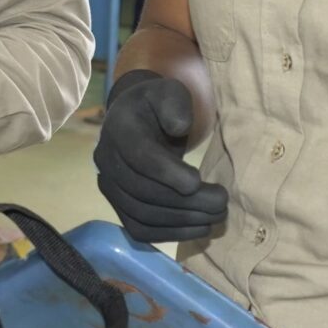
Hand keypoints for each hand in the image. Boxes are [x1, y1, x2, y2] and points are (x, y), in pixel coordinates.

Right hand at [94, 70, 225, 240]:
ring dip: (183, 221)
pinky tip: (199, 229)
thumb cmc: (160, 107)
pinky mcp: (118, 206)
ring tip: (216, 217)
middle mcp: (105, 159)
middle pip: (143, 191)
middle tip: (222, 203)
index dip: (168, 173)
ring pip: (142, 214)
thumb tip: (178, 127)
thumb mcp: (171, 93)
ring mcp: (108, 186)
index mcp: (119, 127)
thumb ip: (176, 105)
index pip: (139, 156)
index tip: (199, 181)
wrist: (138, 122)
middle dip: (186, 202)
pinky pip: (140, 229)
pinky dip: (171, 234)